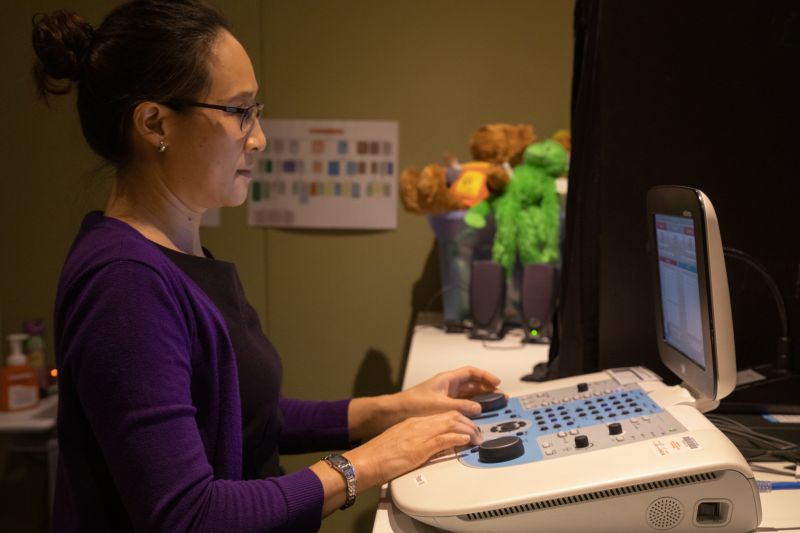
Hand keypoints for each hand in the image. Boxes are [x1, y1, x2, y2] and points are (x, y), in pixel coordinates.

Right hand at [346, 411, 480, 488]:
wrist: (366, 461)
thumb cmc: (378, 456)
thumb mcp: (400, 443)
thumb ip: (416, 442)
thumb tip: (430, 448)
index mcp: (413, 423)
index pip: (442, 415)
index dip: (459, 420)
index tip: (467, 426)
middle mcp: (418, 425)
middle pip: (450, 416)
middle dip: (468, 423)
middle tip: (477, 433)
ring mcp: (419, 435)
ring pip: (451, 425)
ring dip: (468, 431)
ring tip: (476, 438)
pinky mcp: (420, 448)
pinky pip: (444, 439)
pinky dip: (457, 438)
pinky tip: (465, 441)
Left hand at [347, 366, 500, 440]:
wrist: (396, 412)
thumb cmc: (414, 404)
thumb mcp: (442, 405)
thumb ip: (462, 406)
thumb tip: (478, 408)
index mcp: (447, 379)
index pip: (471, 372)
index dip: (485, 376)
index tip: (497, 383)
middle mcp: (448, 386)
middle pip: (472, 384)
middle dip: (487, 389)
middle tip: (501, 397)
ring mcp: (445, 396)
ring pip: (468, 394)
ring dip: (481, 399)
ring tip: (494, 405)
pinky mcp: (442, 406)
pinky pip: (462, 404)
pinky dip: (471, 407)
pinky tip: (478, 414)